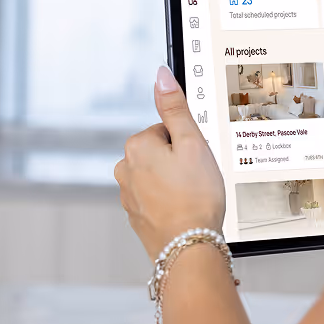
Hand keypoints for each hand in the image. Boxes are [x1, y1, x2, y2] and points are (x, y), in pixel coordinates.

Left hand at [114, 66, 225, 259]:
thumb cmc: (195, 196)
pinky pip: (159, 197)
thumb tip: (161, 76)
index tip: (197, 157)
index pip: (168, 129)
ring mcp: (130, 195)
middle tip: (198, 175)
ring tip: (194, 194)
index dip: (188, 141)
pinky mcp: (138, 216)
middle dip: (181, 160)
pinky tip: (187, 209)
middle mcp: (125, 170)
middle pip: (162, 151)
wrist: (190, 247)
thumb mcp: (192, 142)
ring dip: (177, 181)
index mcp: (137, 147)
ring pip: (160, 174)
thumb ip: (175, 107)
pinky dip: (172, 200)